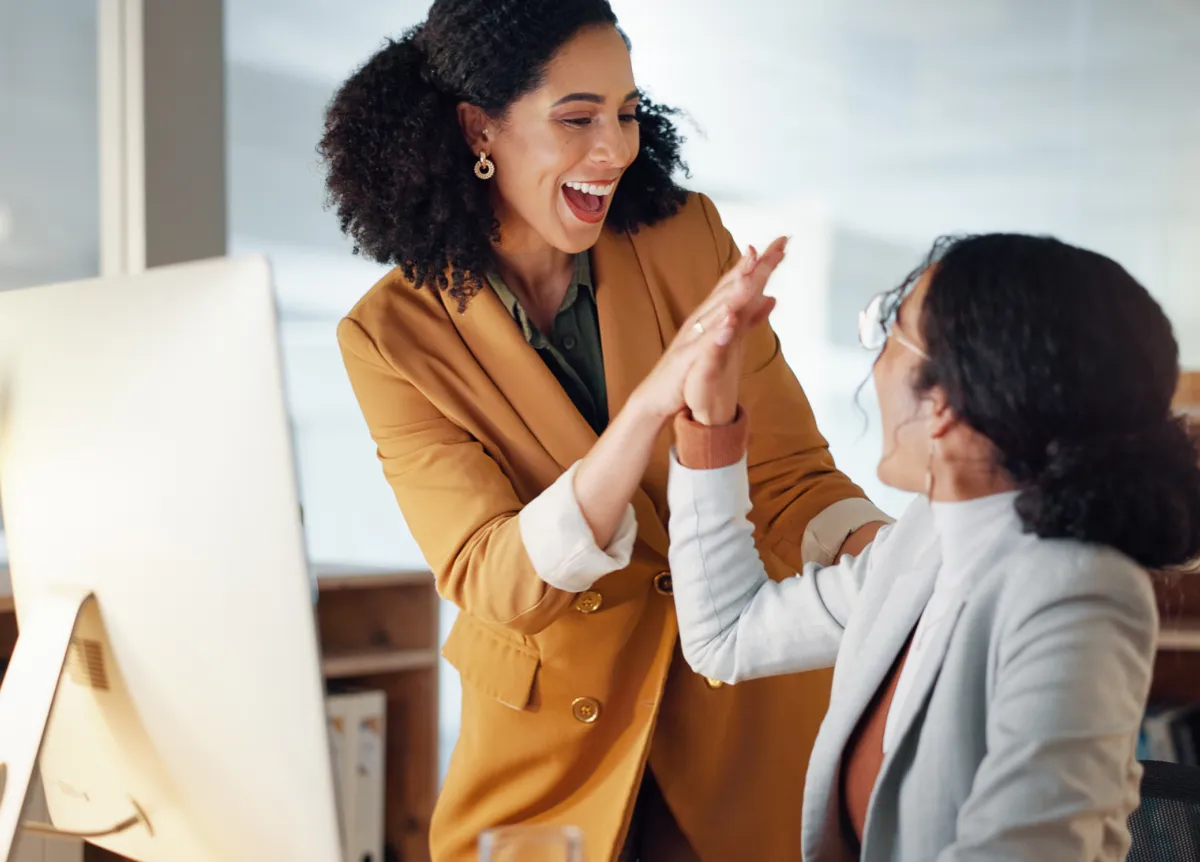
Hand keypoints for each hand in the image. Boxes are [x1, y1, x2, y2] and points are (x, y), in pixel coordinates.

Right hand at [628, 237, 784, 424]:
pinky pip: (704, 345)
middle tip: (763, 248)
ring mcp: (692, 338)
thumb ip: (748, 317)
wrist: (658, 394)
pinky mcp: (686, 359)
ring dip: (732, 295)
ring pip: (715, 313)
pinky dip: (717, 332)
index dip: (760, 264)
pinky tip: (729, 321)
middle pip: (727, 290)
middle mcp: (701, 320)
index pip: (739, 283)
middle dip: (746, 269)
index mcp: (713, 315)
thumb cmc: (690, 367)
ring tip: (749, 278)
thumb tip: (770, 296)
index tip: (782, 243)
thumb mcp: (728, 339)